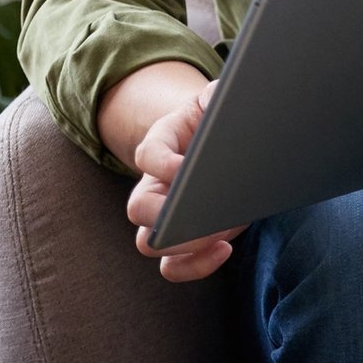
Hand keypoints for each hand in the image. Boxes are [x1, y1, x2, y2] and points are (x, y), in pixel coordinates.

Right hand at [121, 80, 245, 282]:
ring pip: (149, 243)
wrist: (217, 147)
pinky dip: (193, 266)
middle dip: (167, 217)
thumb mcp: (214, 101)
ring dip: (181, 247)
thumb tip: (221, 99)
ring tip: (219, 238)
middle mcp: (154, 184)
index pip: (147, 155)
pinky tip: (224, 249)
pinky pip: (172, 267)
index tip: (187, 168)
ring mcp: (164, 217)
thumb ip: (217, 95)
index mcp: (160, 145)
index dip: (163, 164)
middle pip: (138, 208)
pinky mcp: (183, 241)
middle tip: (203, 214)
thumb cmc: (213, 123)